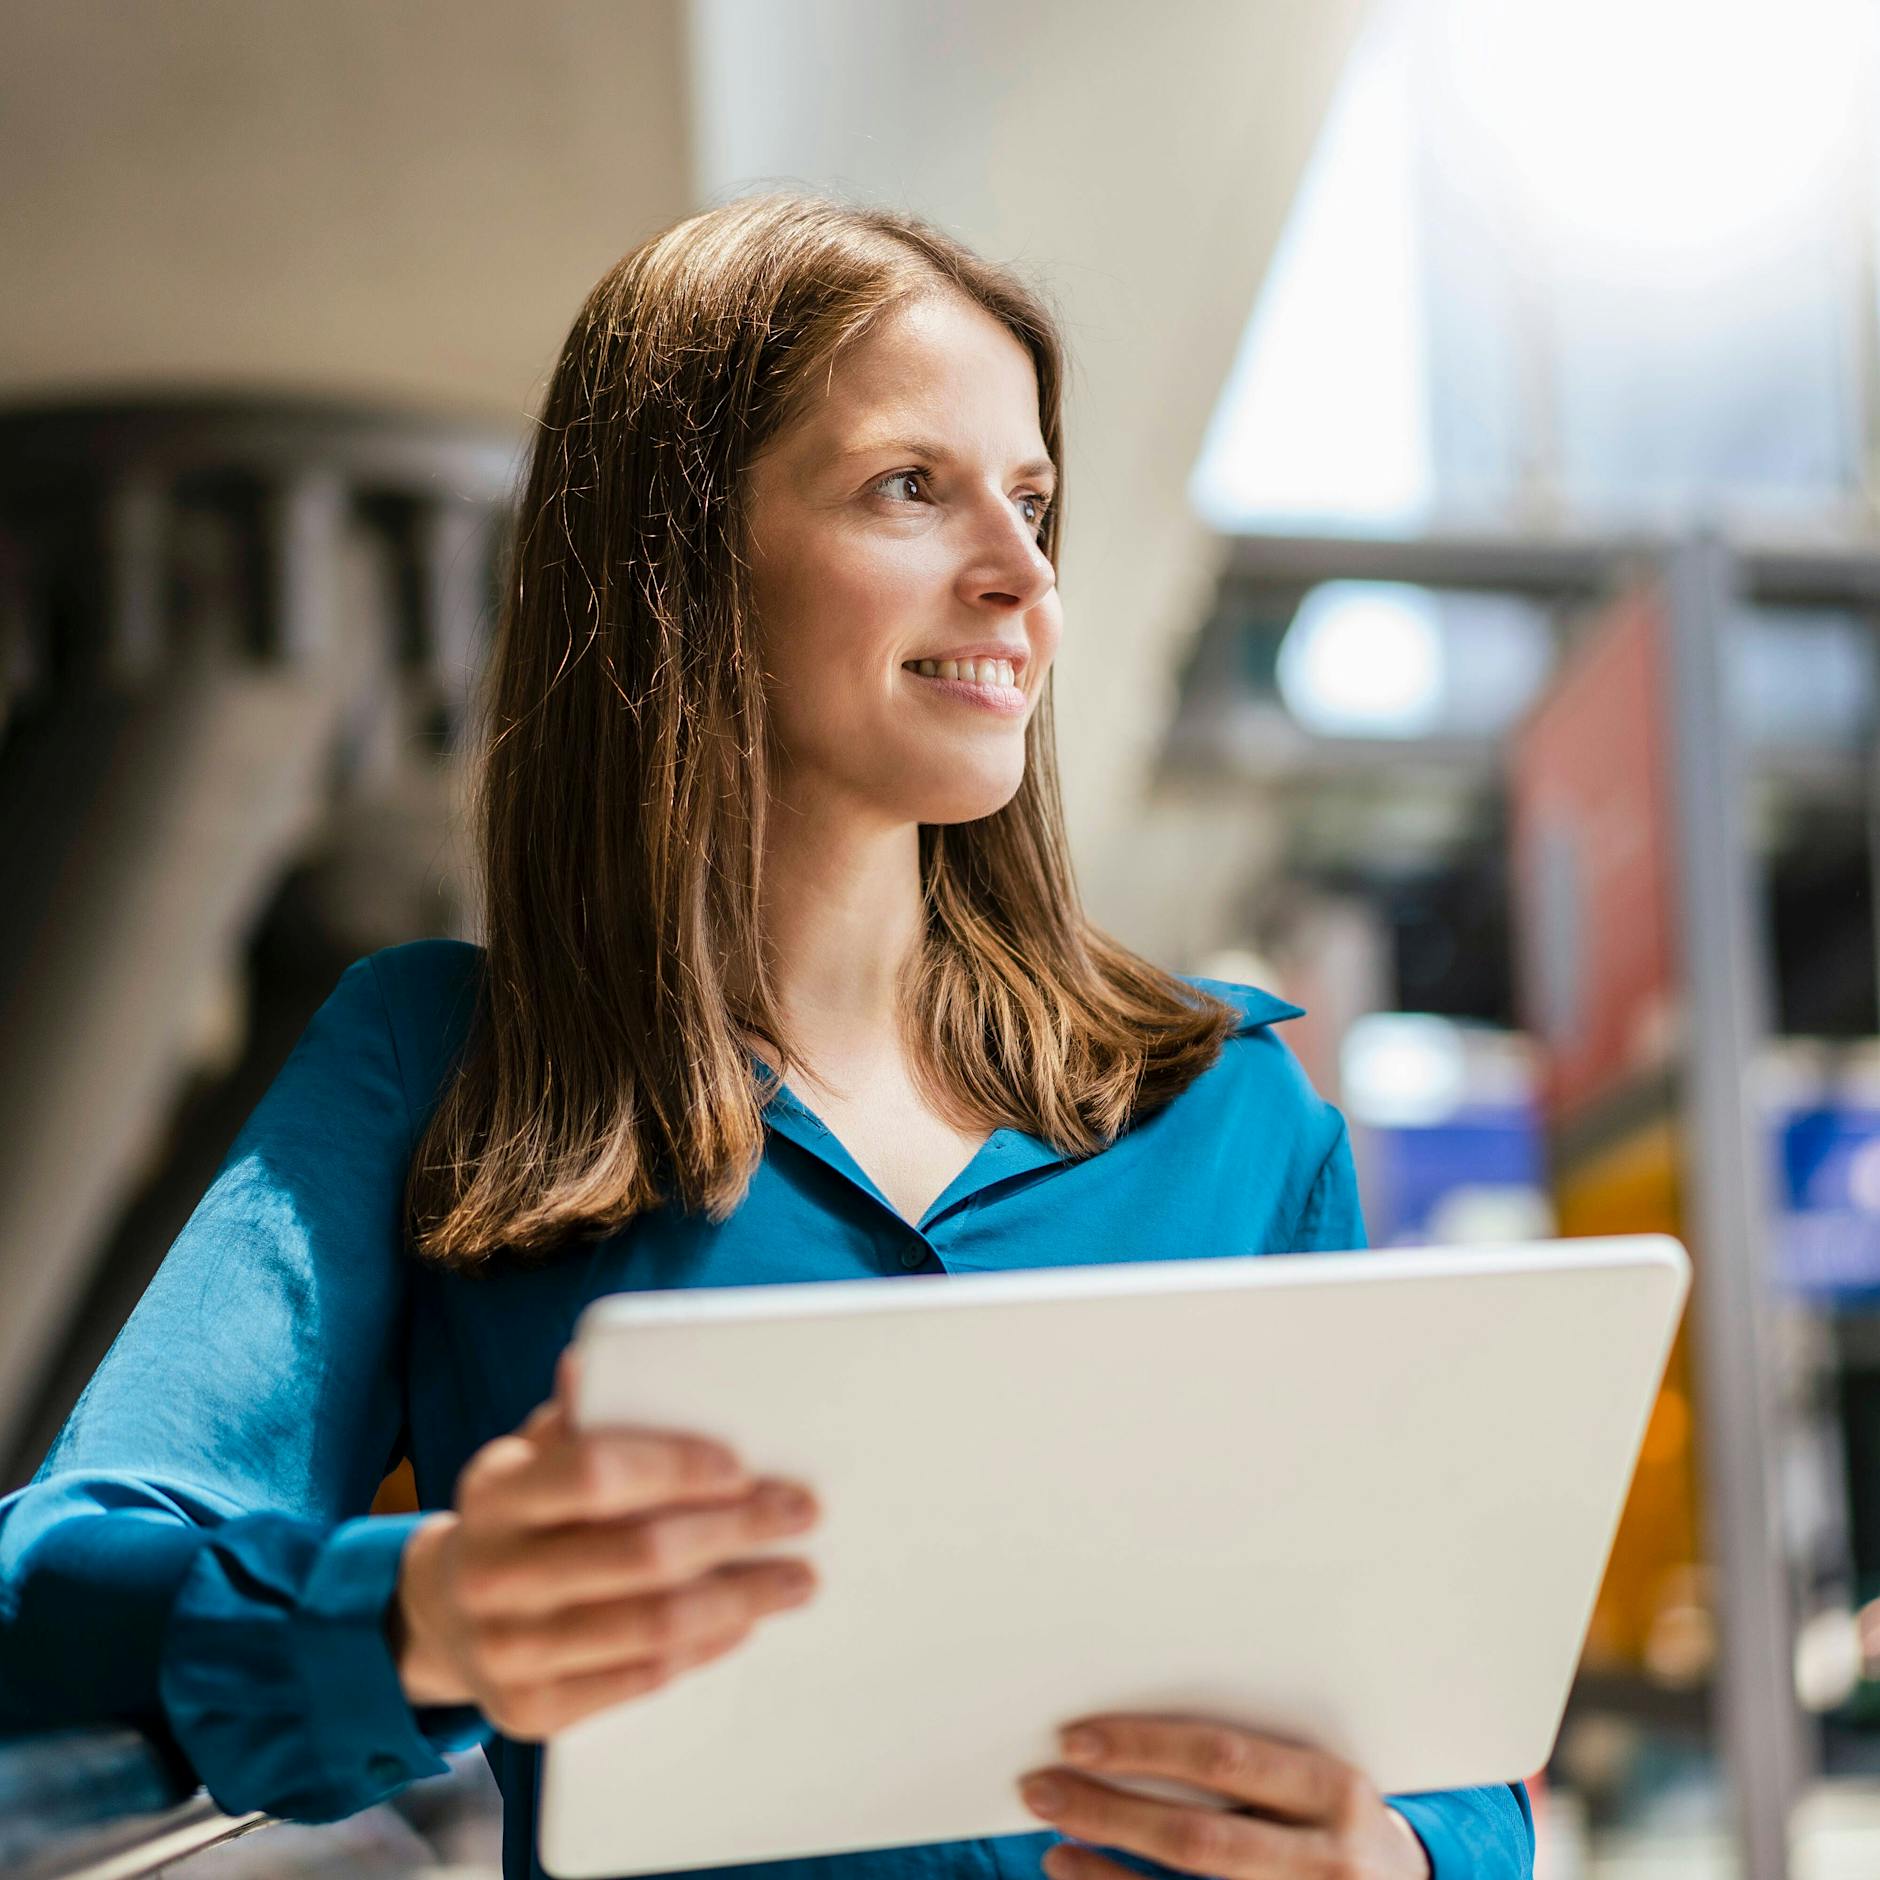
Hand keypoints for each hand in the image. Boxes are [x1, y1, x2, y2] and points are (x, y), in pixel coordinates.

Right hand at [390, 1344, 821, 1739]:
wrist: (444, 1614)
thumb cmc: (521, 1516)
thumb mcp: (533, 1455)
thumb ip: (577, 1416)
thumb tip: (589, 1362)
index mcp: (496, 1493)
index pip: (595, 1474)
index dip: (674, 1468)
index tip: (741, 1466)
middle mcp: (493, 1574)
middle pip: (640, 1554)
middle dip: (737, 1530)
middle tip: (800, 1513)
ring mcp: (507, 1650)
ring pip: (653, 1626)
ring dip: (741, 1598)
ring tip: (795, 1577)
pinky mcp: (532, 1710)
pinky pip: (641, 1680)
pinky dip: (704, 1648)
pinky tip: (742, 1623)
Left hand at [1018, 1714, 1430, 1878]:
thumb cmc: (1342, 1819)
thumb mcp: (1321, 1779)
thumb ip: (1249, 1756)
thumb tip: (1129, 1728)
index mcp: (1335, 1791)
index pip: (1224, 1760)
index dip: (1144, 1748)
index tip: (1076, 1736)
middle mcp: (1327, 1861)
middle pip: (1197, 1839)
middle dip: (1108, 1810)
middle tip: (1040, 1786)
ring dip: (1104, 1870)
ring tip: (1052, 1836)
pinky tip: (1079, 1874)